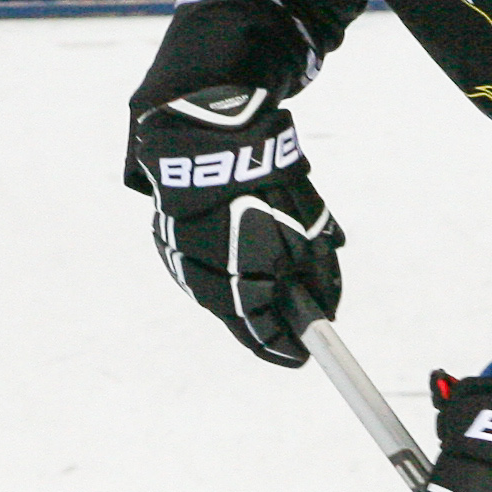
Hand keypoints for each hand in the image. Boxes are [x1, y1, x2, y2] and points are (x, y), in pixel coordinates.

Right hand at [130, 84, 340, 365]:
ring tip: (263, 292)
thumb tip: (325, 309)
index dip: (284, 347)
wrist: (211, 134)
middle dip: (264, 323)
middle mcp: (206, 278)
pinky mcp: (166, 241)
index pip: (263, 332)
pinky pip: (196, 272)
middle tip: (287, 327)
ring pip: (215, 295)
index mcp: (242, 278)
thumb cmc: (267, 181)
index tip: (302, 357)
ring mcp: (180, 261)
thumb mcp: (307, 228)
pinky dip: (218, 274)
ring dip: (240, 297)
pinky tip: (234, 266)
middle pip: (237, 318)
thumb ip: (318, 275)